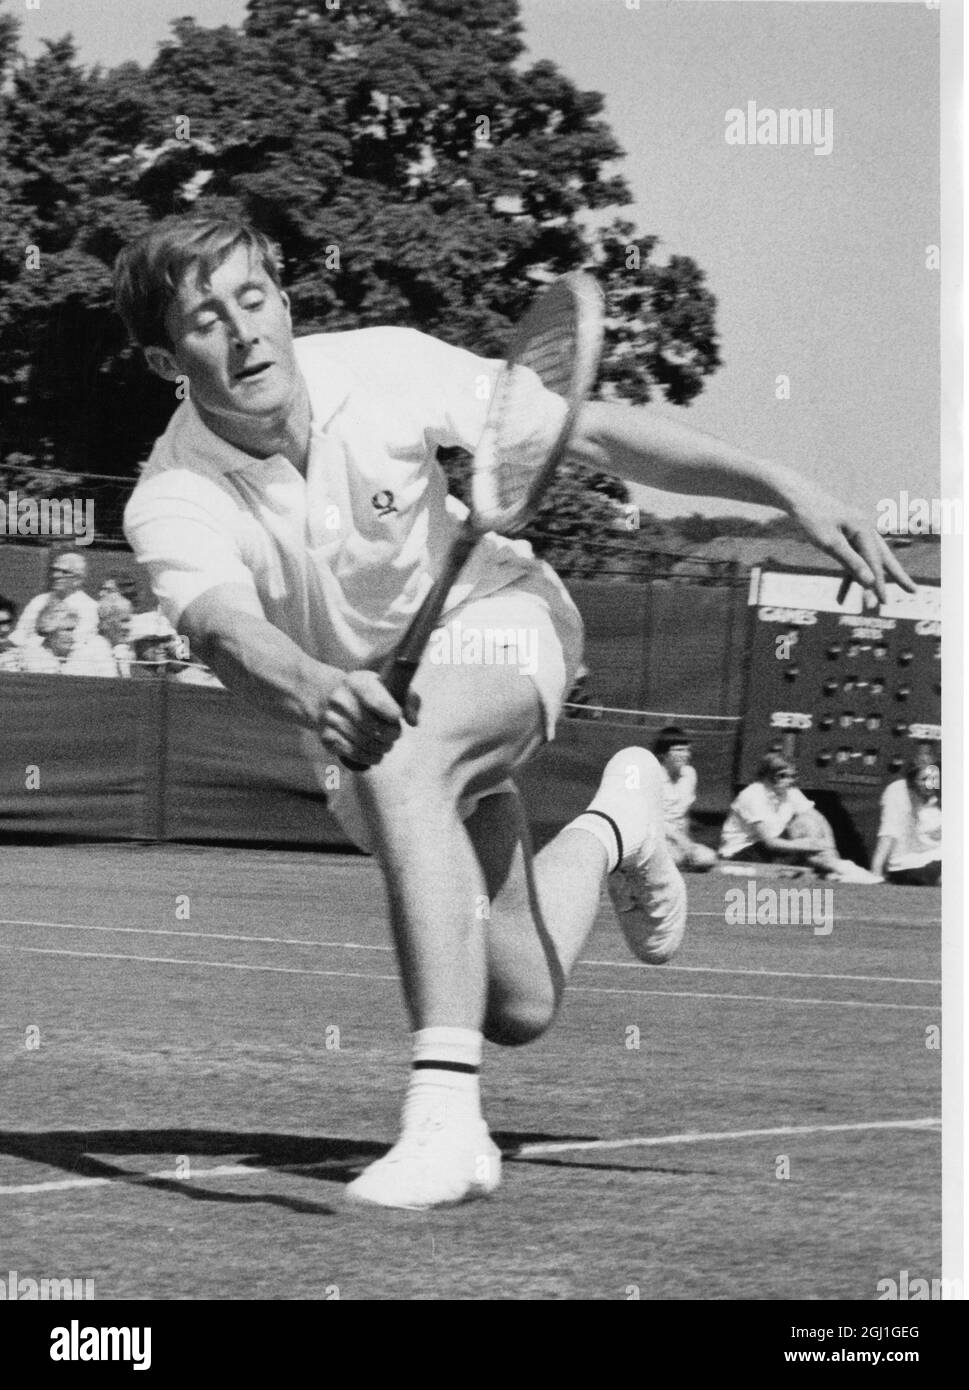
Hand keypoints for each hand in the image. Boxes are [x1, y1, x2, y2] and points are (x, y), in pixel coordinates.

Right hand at [317, 669, 418, 768]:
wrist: (330, 697)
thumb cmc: (370, 693)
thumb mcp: (389, 686)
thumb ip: (409, 700)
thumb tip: (413, 722)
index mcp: (356, 682)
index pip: (375, 699)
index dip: (391, 711)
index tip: (396, 716)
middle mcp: (339, 699)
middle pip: (373, 727)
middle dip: (391, 734)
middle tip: (394, 734)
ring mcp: (330, 719)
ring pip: (366, 743)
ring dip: (383, 747)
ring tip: (386, 743)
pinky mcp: (326, 737)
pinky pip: (355, 754)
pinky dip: (371, 758)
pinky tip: (376, 754)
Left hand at [781, 483, 916, 603]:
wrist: (799, 498)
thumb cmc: (813, 518)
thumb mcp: (830, 543)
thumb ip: (851, 562)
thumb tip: (870, 581)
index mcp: (864, 528)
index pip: (874, 562)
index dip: (878, 584)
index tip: (883, 602)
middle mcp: (865, 529)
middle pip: (884, 558)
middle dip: (898, 576)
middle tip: (914, 592)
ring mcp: (856, 533)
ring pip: (870, 560)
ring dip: (873, 580)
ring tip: (883, 599)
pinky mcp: (847, 537)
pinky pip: (852, 559)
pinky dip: (849, 576)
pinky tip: (842, 596)